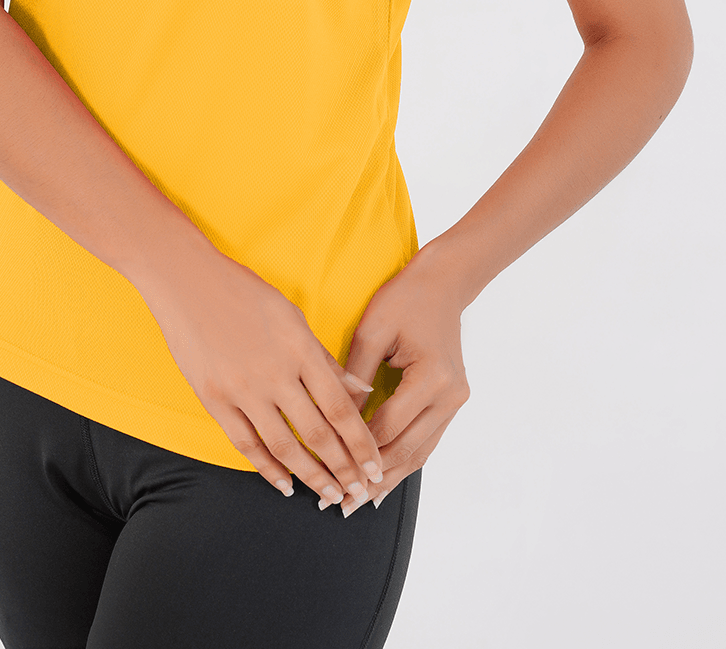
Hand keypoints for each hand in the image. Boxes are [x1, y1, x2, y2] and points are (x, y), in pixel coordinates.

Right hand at [142, 252, 386, 508]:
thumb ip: (323, 356)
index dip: (362, 443)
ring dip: (312, 477)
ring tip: (331, 496)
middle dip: (344, 469)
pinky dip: (267, 469)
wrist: (186, 281)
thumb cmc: (243, 291)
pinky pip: (246, 444)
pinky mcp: (214, 399)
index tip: (376, 467)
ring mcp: (242, 389)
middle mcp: (275, 373)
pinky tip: (285, 485)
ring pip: (284, 447)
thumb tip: (359, 390)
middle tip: (360, 493)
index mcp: (299, 348)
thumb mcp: (291, 315)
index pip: (341, 407)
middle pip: (318, 434)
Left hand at [339, 243, 471, 506]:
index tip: (330, 475)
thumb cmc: (404, 298)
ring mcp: (456, 401)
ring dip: (389, 478)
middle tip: (341, 505)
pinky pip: (426, 440)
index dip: (356, 454)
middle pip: (406, 450)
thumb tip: (332, 421)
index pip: (387, 427)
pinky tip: (384, 479)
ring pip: (420, 452)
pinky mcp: (452, 401)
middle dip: (372, 480)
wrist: (444, 282)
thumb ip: (353, 377)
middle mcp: (450, 396)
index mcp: (432, 378)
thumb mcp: (372, 331)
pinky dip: (404, 460)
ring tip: (359, 503)